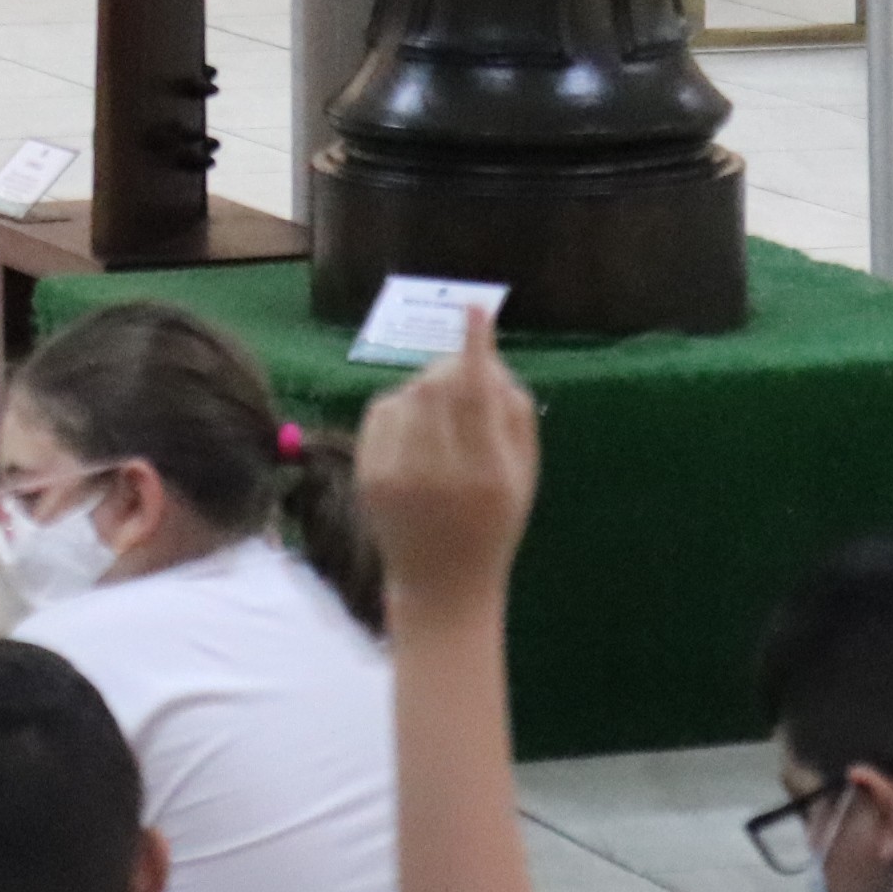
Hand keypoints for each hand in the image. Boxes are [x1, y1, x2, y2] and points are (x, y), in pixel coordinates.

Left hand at [357, 310, 540, 621]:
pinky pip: (382, 410)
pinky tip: (417, 429)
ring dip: (427, 387)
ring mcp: (396, 475)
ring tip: (444, 414)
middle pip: (438, 386)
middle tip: (466, 374)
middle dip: (452, 369)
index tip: (476, 307)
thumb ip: (514, 415)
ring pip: (408, 393)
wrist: (441, 584)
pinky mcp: (368, 475)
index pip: (478, 395)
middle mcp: (439, 473)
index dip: (476, 348)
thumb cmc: (493, 523)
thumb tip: (490, 359)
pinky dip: (401, 406)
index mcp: (487, 474)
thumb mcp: (524, 477)